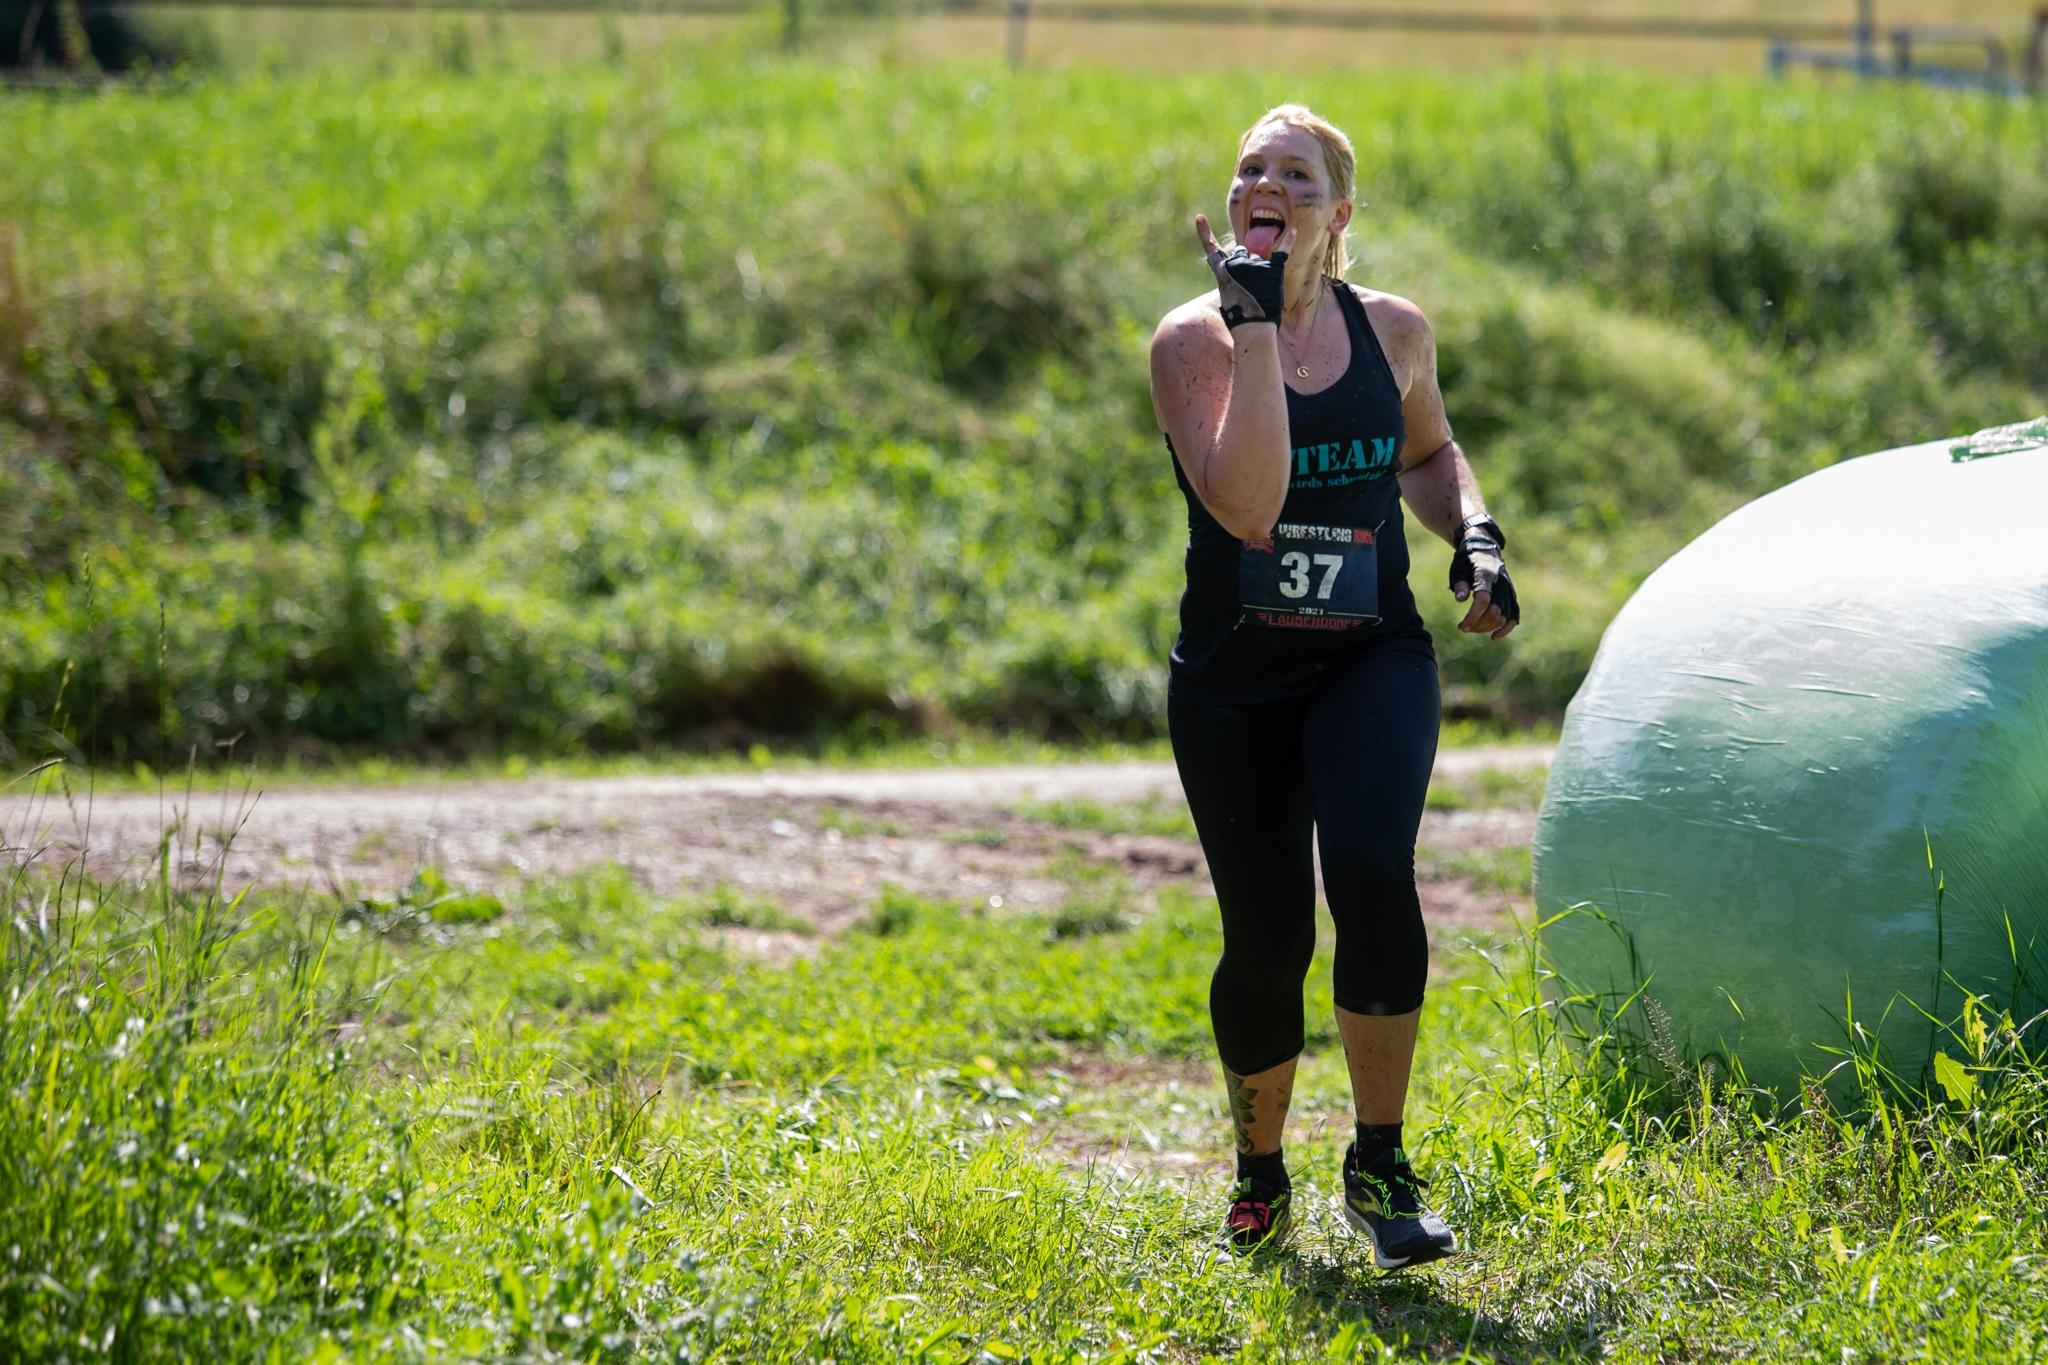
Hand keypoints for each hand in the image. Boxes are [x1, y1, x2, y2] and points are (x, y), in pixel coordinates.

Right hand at [1196, 212, 1293, 329]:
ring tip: (1260, 291)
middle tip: (1249, 287)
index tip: (1199, 217)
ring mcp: (1254, 264)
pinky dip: (1289, 241)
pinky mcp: (1272, 269)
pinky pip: (1282, 251)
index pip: (1211, 249)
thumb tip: (1245, 263)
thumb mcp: (1226, 295)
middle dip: (1246, 264)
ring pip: (1259, 257)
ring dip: (1261, 270)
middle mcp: (1236, 262)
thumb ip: (1232, 276)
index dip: (1204, 233)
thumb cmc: (1238, 317)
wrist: (1252, 328)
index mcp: (1221, 271)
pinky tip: (1294, 231)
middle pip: (1242, 253)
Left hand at [1450, 520, 1518, 639]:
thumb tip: (1460, 599)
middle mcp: (1500, 584)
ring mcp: (1508, 590)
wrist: (1483, 548)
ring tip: (1473, 628)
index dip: (1473, 617)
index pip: (1483, 600)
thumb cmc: (1466, 560)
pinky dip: (1506, 627)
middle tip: (1463, 627)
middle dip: (1478, 624)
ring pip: (1504, 616)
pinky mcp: (1511, 596)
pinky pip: (1514, 615)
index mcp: (1485, 575)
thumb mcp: (1458, 568)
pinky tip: (1494, 636)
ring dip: (1488, 627)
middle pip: (1495, 611)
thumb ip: (1459, 584)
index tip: (1461, 627)